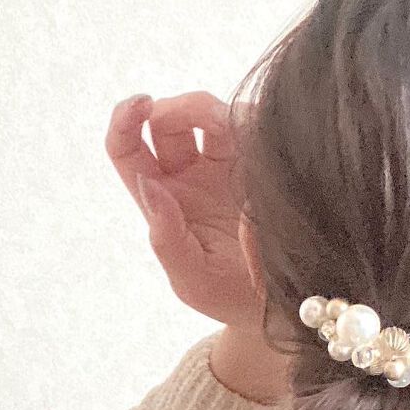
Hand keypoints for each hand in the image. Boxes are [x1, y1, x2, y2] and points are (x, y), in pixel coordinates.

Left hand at [106, 92, 289, 403]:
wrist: (285, 306)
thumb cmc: (232, 299)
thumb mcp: (192, 280)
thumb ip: (167, 238)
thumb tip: (149, 187)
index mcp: (164, 201)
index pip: (127, 148)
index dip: (125, 119)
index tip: (142, 104)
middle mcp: (190, 178)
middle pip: (168, 120)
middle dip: (180, 109)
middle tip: (208, 121)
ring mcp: (227, 168)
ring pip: (212, 115)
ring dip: (218, 111)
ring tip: (242, 133)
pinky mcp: (264, 163)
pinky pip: (254, 126)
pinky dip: (255, 122)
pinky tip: (267, 141)